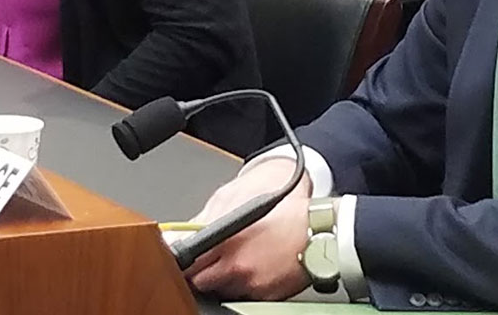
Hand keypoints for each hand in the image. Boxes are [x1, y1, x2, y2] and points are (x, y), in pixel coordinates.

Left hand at [185, 159, 313, 300]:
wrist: (320, 228)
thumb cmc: (282, 209)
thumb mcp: (236, 200)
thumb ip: (203, 220)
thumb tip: (177, 233)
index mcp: (225, 241)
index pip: (186, 262)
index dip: (182, 261)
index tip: (181, 260)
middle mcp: (236, 268)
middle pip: (200, 282)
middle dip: (201, 272)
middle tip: (211, 260)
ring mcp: (252, 285)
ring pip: (220, 291)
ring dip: (222, 280)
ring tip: (239, 261)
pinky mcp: (266, 297)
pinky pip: (243, 297)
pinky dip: (244, 286)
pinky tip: (255, 269)